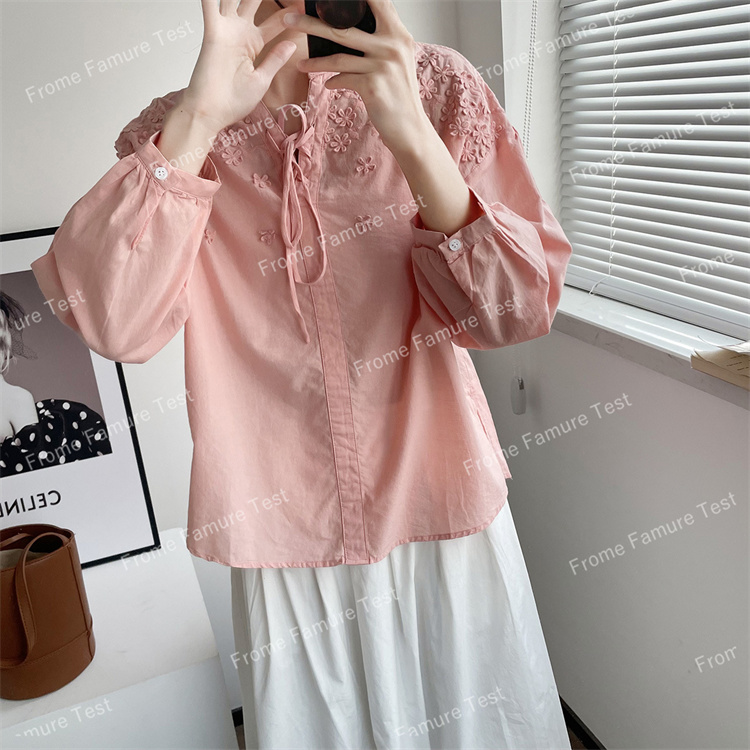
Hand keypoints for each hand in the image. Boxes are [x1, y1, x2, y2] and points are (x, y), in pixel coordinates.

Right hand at [179, 0, 297, 132]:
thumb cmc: (232, 102)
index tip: (304, 5)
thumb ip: (275, 59)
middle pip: (255, 2)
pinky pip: (210, 6)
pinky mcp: (213, 32)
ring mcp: (226, 30)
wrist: (212, 113)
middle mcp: (240, 33)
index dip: (291, 13)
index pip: (276, 22)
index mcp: (253, 44)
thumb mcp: (262, 79)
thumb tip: (292, 43)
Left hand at [282, 0, 431, 153]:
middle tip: (289, 18)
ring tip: (299, 62)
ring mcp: (382, 65)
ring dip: (314, 61)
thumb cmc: (399, 94)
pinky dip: (332, 82)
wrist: (410, 128)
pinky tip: (328, 84)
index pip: (377, 2)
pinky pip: (342, 79)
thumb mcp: (396, 61)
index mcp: (398, 34)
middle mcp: (392, 46)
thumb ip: (379, 43)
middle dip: (311, 22)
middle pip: (342, 28)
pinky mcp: (372, 86)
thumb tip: (345, 31)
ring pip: (337, 56)